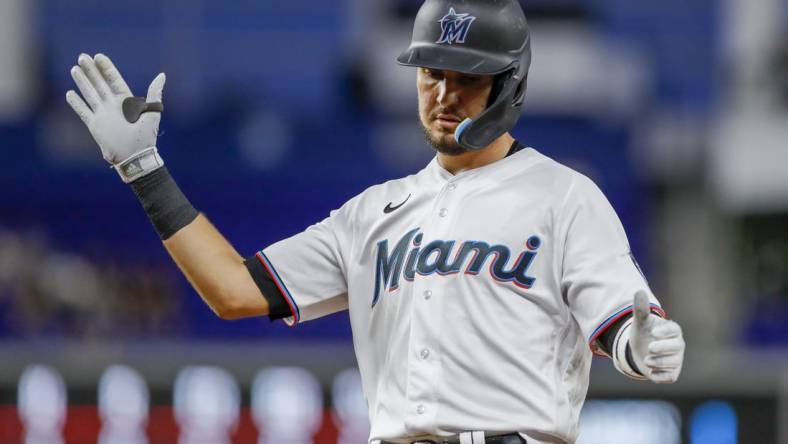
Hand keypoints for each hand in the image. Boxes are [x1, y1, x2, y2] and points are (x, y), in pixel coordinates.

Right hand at [66, 53, 165, 181]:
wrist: (134, 157)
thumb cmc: (146, 137)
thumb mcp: (152, 113)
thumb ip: (155, 94)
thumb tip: (161, 75)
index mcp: (127, 102)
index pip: (114, 80)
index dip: (106, 68)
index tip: (98, 56)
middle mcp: (113, 106)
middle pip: (99, 84)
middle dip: (91, 71)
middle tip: (82, 57)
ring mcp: (103, 115)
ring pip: (90, 94)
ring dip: (82, 82)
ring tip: (74, 69)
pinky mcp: (95, 125)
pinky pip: (83, 111)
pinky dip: (76, 103)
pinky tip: (69, 93)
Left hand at [630, 290, 684, 382]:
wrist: (638, 351)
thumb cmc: (643, 333)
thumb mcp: (640, 322)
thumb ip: (640, 308)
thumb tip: (639, 291)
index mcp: (672, 330)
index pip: (674, 330)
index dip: (666, 331)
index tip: (654, 332)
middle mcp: (677, 345)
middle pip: (677, 347)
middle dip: (664, 348)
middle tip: (650, 349)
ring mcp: (676, 360)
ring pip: (673, 363)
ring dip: (659, 362)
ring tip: (646, 359)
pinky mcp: (671, 374)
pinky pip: (669, 377)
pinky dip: (660, 376)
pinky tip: (651, 372)